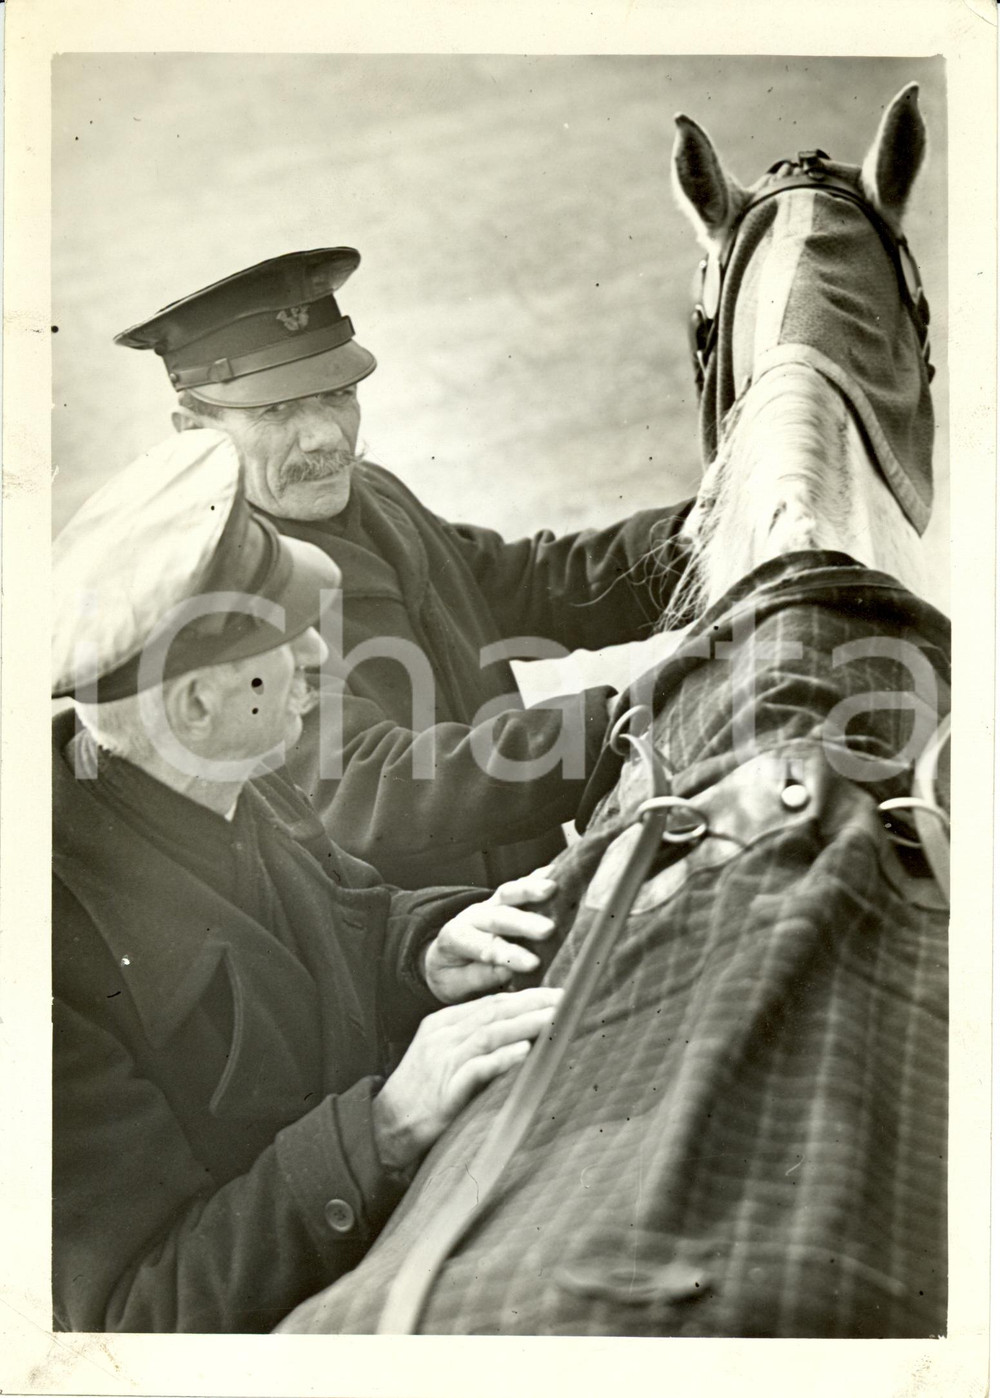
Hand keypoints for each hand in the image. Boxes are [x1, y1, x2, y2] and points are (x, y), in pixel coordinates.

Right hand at [372, 986, 562, 1170]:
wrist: (385, 1126)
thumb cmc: (422, 1094)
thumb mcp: (443, 1056)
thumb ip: (472, 1041)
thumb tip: (518, 1034)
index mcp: (442, 1023)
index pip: (490, 1002)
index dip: (526, 996)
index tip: (557, 994)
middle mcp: (443, 1036)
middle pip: (494, 1012)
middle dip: (533, 1003)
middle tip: (567, 999)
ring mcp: (442, 1060)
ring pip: (489, 1033)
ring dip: (525, 1024)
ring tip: (555, 1019)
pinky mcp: (444, 1090)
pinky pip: (476, 1069)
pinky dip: (502, 1059)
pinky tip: (525, 1052)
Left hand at [423, 869, 556, 1002]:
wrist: (446, 957)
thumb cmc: (454, 976)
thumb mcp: (457, 985)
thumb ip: (481, 977)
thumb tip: (508, 970)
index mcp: (455, 938)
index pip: (483, 946)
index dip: (508, 954)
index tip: (533, 963)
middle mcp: (472, 917)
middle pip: (498, 917)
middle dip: (524, 923)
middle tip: (548, 929)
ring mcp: (488, 904)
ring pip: (507, 894)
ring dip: (530, 889)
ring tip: (552, 888)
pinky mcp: (502, 898)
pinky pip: (519, 885)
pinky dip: (536, 877)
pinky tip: (554, 870)